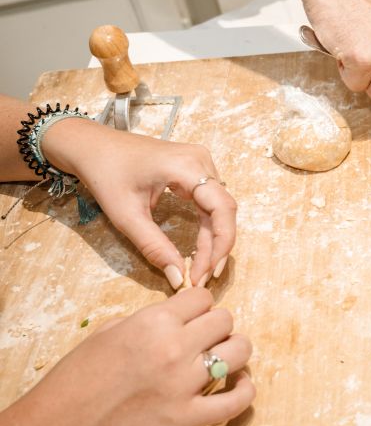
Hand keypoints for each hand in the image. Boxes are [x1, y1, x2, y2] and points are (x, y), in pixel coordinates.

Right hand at [0, 289, 253, 425]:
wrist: (62, 424)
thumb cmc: (79, 374)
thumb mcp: (112, 329)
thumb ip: (152, 318)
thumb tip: (183, 316)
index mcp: (154, 322)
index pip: (203, 298)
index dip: (199, 307)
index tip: (192, 317)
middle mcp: (174, 348)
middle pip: (226, 320)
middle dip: (216, 326)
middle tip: (204, 339)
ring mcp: (184, 385)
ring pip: (240, 351)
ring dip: (234, 352)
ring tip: (220, 358)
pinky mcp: (188, 418)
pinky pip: (237, 402)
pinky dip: (244, 391)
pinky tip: (238, 384)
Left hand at [41, 119, 236, 288]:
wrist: (92, 146)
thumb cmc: (105, 174)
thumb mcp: (126, 215)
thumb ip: (154, 247)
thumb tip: (178, 278)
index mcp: (187, 166)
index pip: (222, 208)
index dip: (220, 244)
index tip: (206, 272)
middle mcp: (202, 161)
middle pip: (224, 210)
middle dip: (217, 247)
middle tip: (202, 276)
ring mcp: (201, 163)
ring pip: (220, 208)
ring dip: (214, 239)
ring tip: (201, 266)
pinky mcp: (196, 169)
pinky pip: (211, 202)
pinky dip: (208, 227)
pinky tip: (200, 248)